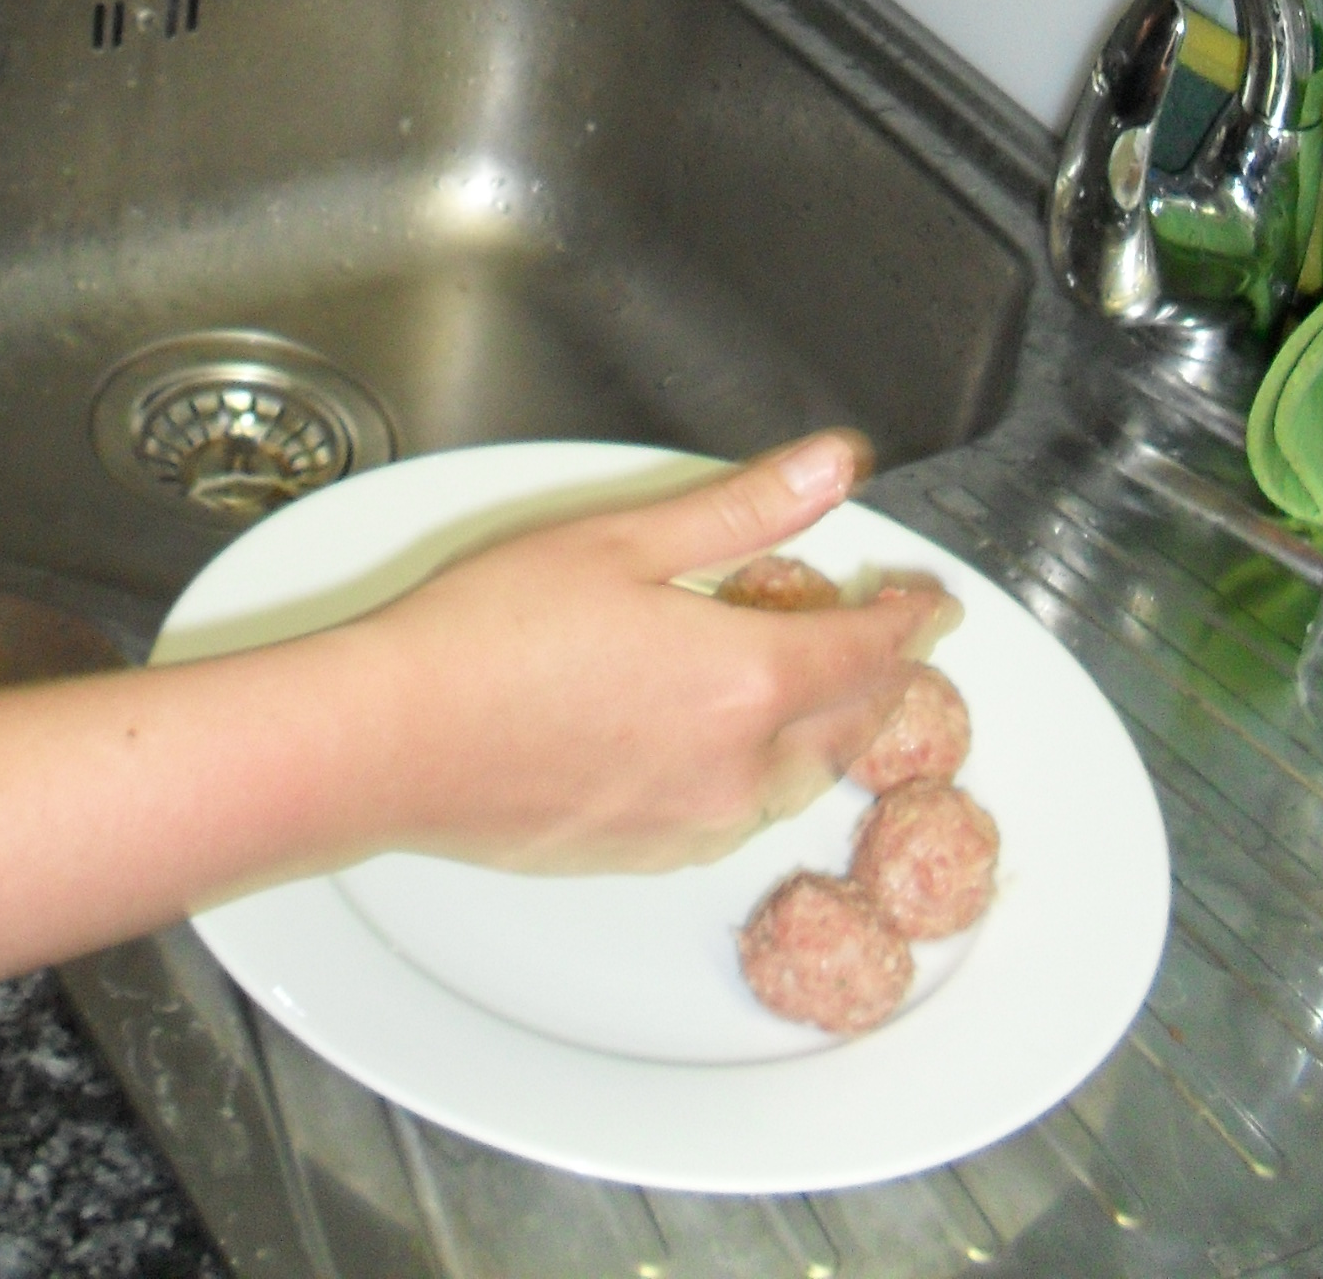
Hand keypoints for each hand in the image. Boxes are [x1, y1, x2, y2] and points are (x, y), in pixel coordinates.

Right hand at [331, 435, 951, 874]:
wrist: (393, 739)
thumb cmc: (486, 631)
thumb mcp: (623, 537)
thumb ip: (746, 506)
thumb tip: (837, 466)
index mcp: (746, 678)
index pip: (871, 648)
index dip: (910, 616)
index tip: (929, 598)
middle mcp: (738, 765)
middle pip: (852, 721)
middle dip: (879, 672)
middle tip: (878, 630)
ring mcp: (694, 821)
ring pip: (798, 776)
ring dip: (821, 726)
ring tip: (802, 677)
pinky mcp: (645, 855)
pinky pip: (738, 813)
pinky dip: (757, 770)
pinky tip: (718, 737)